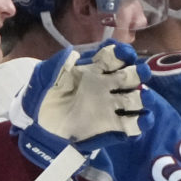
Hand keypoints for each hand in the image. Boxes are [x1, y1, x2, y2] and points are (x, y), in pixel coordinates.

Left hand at [10, 43, 145, 168]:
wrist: (36, 128)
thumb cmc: (40, 99)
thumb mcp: (43, 78)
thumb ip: (56, 65)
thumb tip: (71, 53)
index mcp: (92, 70)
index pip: (113, 57)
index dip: (121, 53)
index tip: (124, 54)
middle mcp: (106, 86)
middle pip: (131, 76)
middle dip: (138, 73)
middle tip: (137, 75)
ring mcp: (110, 106)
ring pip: (136, 98)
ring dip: (144, 97)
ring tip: (143, 98)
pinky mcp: (110, 127)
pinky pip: (131, 124)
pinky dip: (141, 122)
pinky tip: (143, 120)